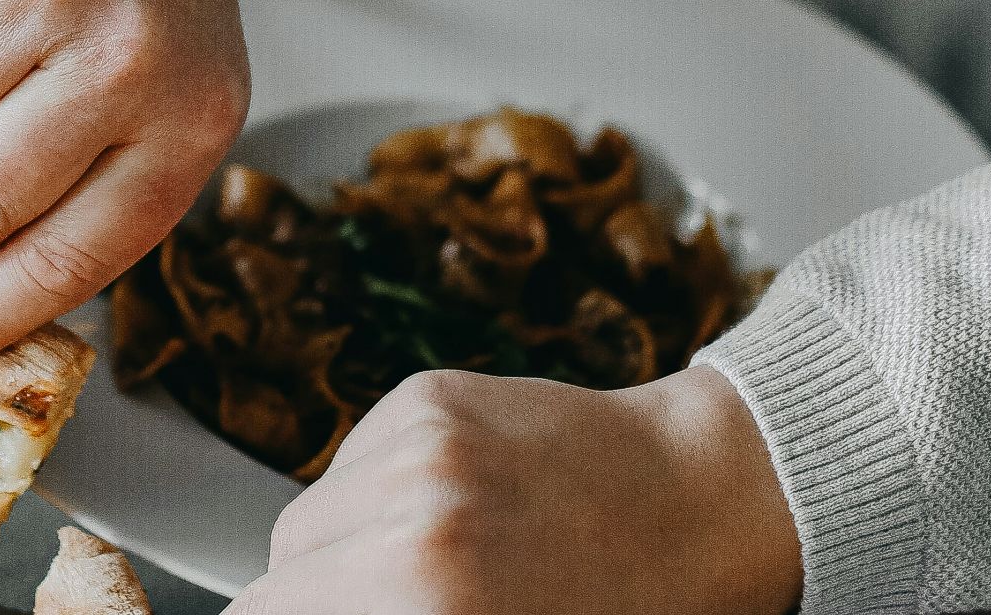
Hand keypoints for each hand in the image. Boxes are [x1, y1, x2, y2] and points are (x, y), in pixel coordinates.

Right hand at [231, 367, 800, 614]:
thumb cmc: (632, 604)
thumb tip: (315, 609)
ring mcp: (417, 447)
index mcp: (427, 601)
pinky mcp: (427, 397)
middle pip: (279, 570)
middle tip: (396, 604)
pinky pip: (349, 463)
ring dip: (343, 546)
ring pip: (307, 515)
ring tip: (430, 565)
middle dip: (319, 596)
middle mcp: (412, 517)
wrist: (710, 501)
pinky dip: (377, 492)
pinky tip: (449, 509)